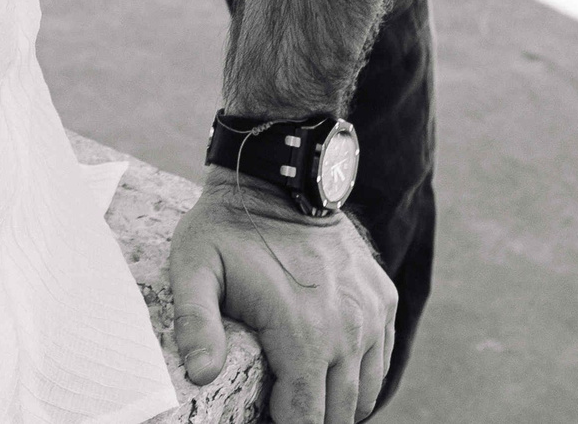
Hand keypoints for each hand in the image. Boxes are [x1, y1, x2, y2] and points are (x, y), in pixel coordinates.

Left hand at [169, 171, 396, 423]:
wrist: (280, 178)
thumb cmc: (228, 227)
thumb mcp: (194, 267)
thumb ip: (195, 323)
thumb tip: (200, 374)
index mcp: (302, 334)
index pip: (305, 418)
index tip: (263, 416)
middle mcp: (347, 331)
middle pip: (338, 413)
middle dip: (310, 417)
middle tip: (280, 403)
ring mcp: (371, 315)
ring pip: (365, 392)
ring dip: (338, 401)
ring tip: (303, 392)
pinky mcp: (383, 299)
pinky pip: (382, 358)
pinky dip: (362, 374)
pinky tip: (331, 369)